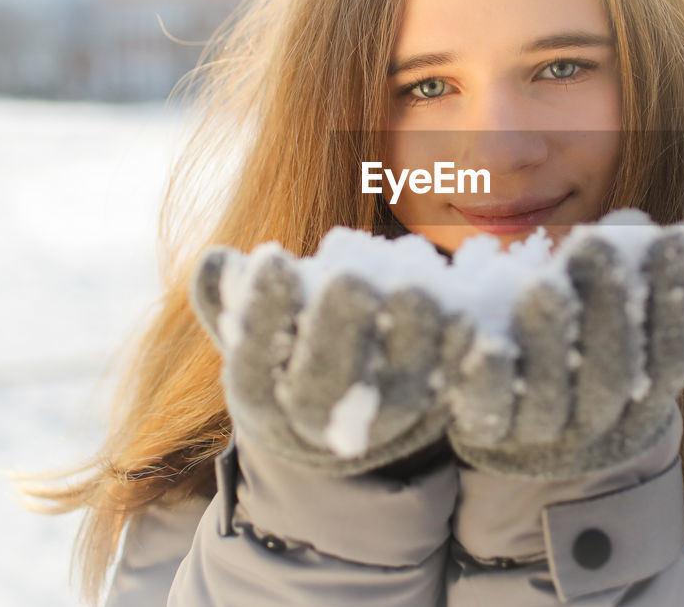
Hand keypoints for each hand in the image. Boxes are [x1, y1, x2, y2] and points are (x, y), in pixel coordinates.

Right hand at [188, 232, 467, 475]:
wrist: (344, 409)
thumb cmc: (289, 348)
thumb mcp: (253, 326)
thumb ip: (230, 299)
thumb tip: (217, 261)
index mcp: (263, 403)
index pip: (254, 366)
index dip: (262, 314)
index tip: (271, 256)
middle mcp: (318, 427)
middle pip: (323, 390)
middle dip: (335, 331)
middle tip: (348, 278)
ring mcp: (381, 427)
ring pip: (394, 394)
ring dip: (408, 340)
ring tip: (412, 285)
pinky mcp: (434, 416)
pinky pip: (451, 391)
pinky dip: (462, 354)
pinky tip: (467, 311)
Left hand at [444, 209, 683, 478]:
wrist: (513, 441)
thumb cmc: (577, 359)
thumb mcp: (619, 326)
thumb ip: (647, 287)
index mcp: (643, 402)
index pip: (672, 353)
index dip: (677, 298)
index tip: (679, 237)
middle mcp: (597, 427)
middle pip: (611, 376)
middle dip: (608, 309)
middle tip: (595, 243)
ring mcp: (540, 437)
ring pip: (550, 398)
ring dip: (548, 339)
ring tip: (543, 283)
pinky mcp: (484, 435)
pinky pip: (485, 412)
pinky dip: (486, 377)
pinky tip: (481, 336)